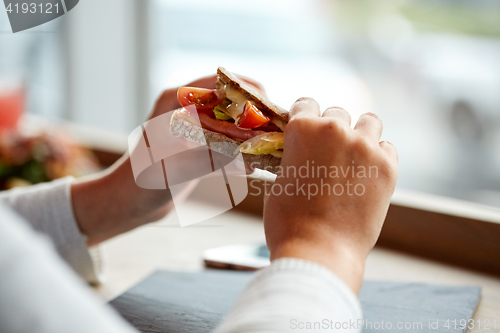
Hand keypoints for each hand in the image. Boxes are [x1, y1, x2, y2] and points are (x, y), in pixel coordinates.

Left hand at [71, 74, 263, 245]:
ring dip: (249, 134)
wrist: (128, 204)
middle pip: (228, 103)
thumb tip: (248, 152)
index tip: (268, 106)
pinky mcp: (197, 147)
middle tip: (276, 129)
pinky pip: (224, 143)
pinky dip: (239, 152)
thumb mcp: (175, 167)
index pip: (217, 83)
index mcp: (174, 101)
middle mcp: (184, 109)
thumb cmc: (142, 182)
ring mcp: (192, 128)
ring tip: (270, 147)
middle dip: (253, 115)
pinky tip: (252, 166)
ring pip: (229, 123)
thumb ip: (209, 156)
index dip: (245, 90)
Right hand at [263, 98, 397, 292]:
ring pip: (369, 121)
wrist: (319, 252)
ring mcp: (366, 147)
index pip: (306, 103)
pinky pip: (388, 147)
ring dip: (360, 133)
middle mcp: (336, 130)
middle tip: (327, 152)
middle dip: (331, 128)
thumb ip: (294, 158)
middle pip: (337, 112)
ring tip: (354, 155)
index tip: (306, 130)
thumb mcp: (280, 180)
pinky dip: (379, 155)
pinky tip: (368, 173)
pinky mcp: (388, 167)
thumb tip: (300, 155)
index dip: (304, 117)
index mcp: (303, 129)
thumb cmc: (288, 222)